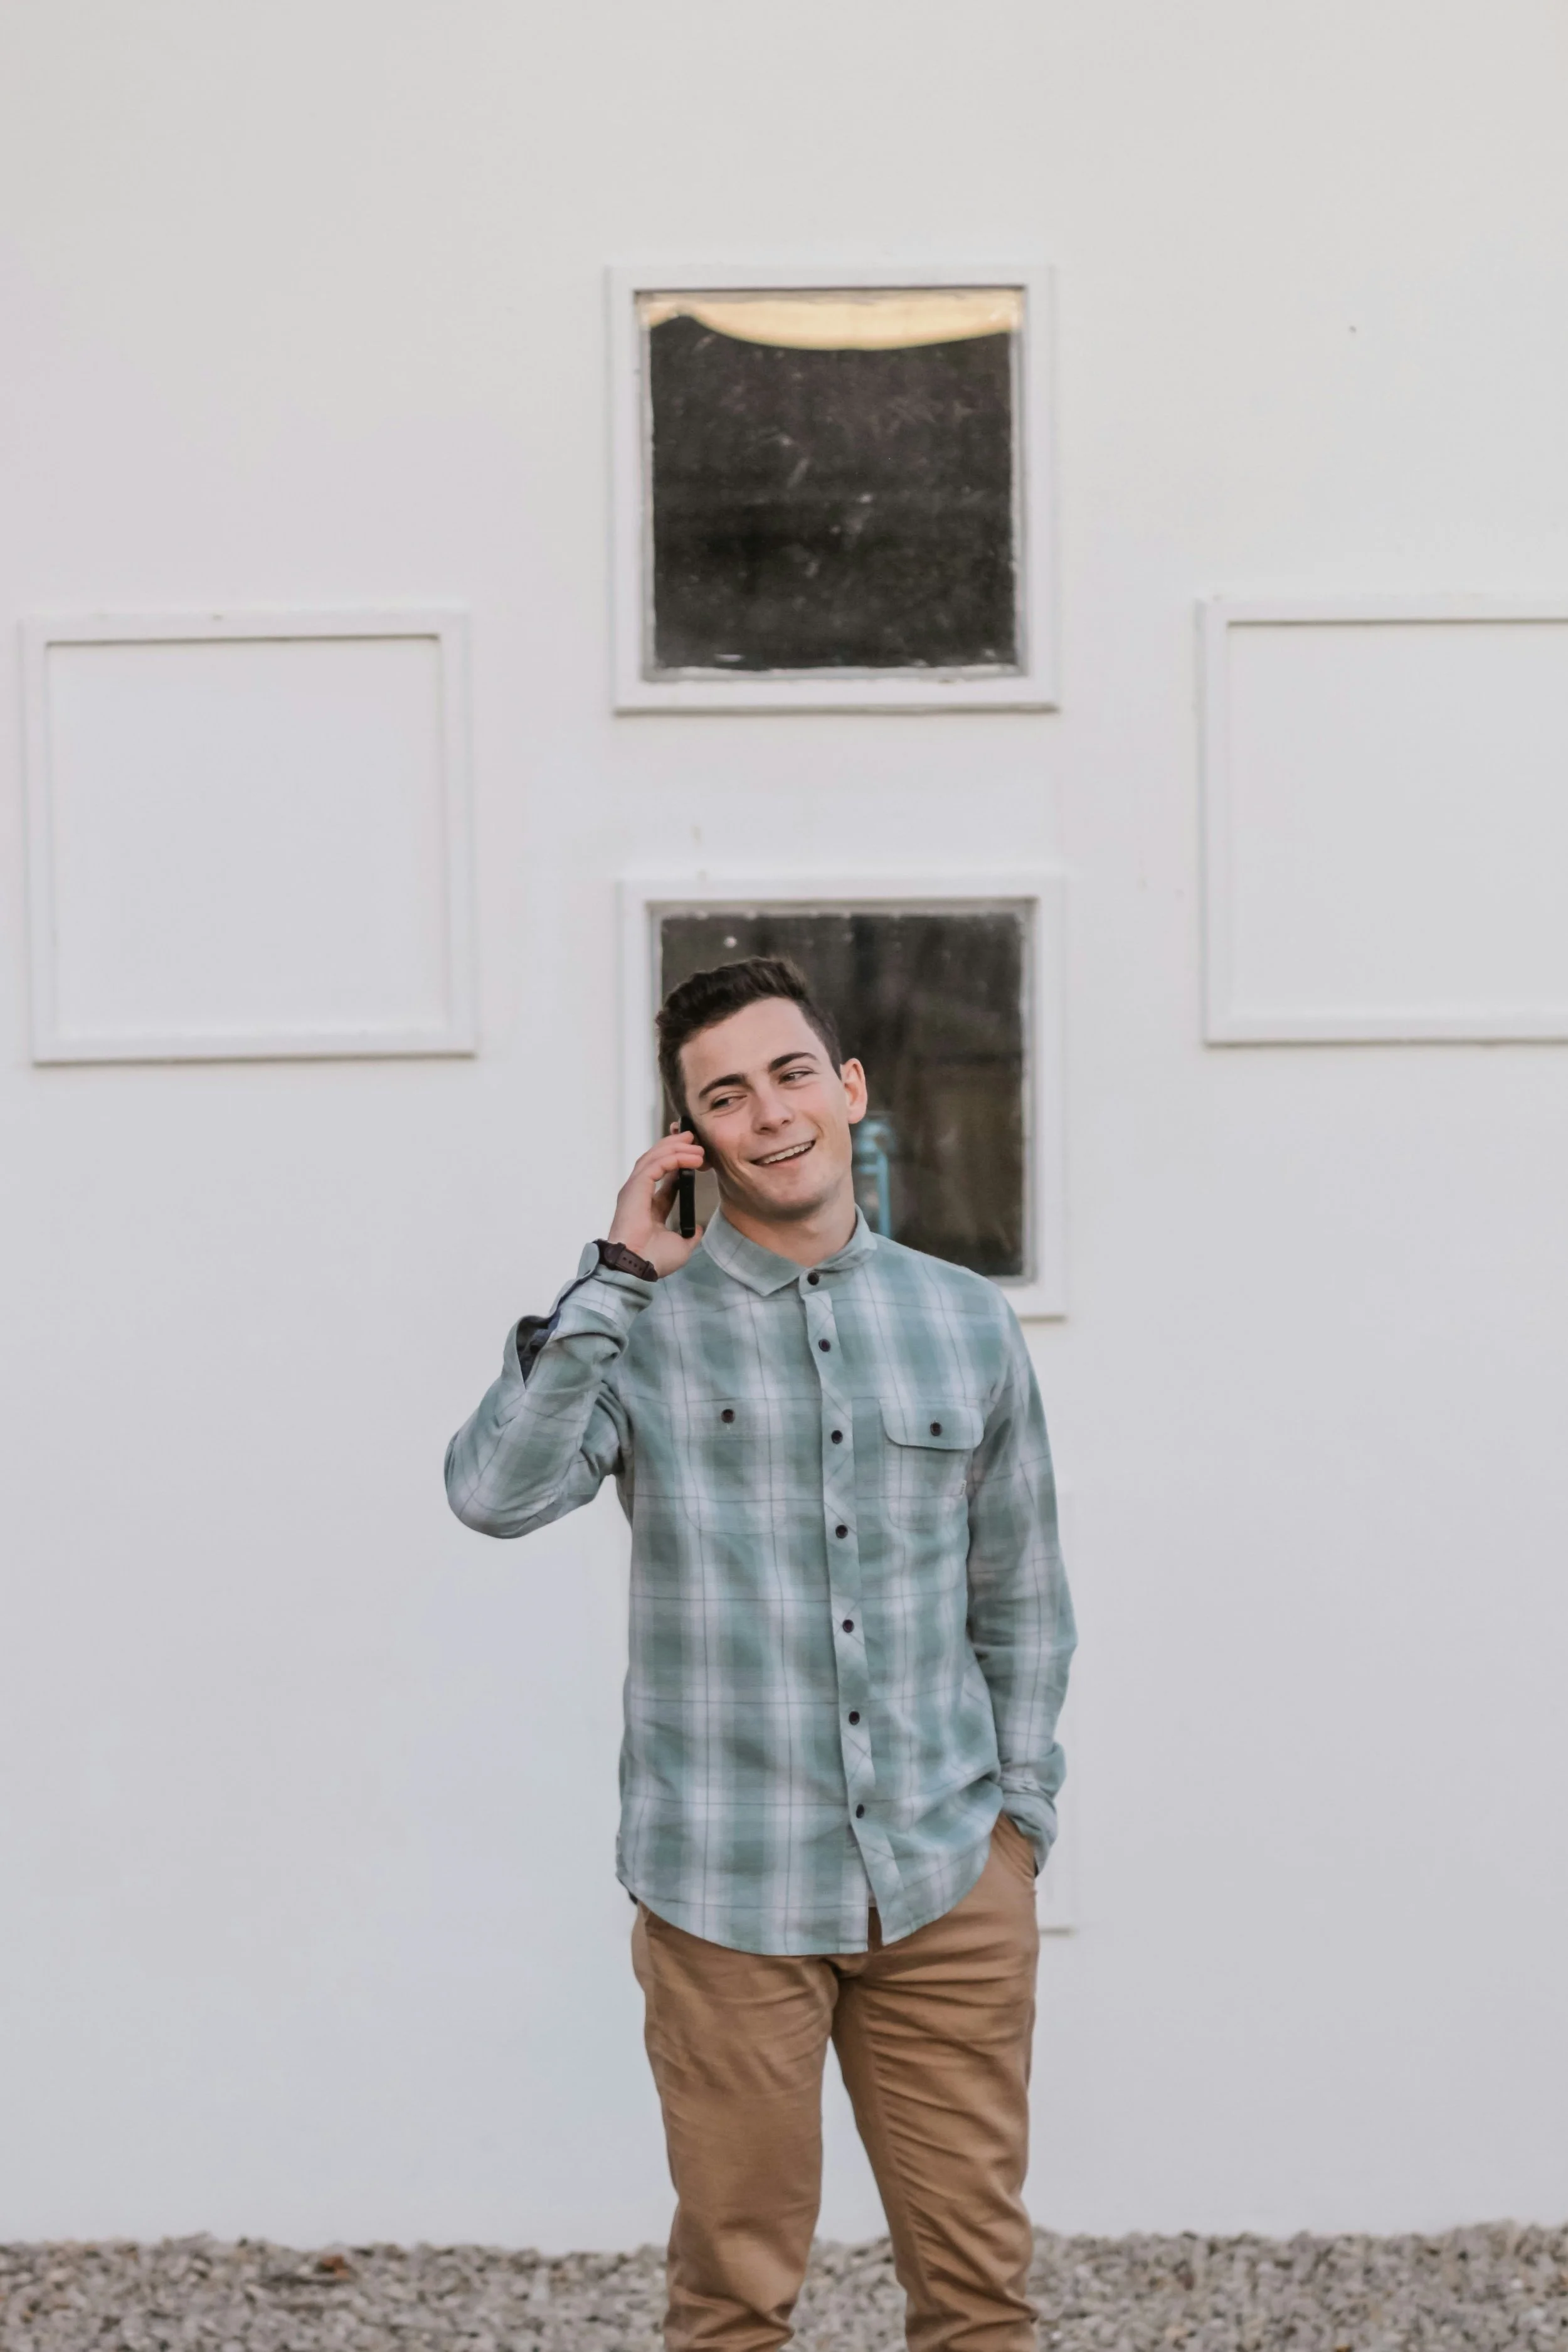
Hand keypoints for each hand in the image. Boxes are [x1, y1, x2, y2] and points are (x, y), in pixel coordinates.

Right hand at [606, 1123, 705, 1276]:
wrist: (638, 1266)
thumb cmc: (654, 1260)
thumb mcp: (681, 1246)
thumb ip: (690, 1234)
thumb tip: (697, 1229)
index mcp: (648, 1206)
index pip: (663, 1176)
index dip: (678, 1163)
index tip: (695, 1154)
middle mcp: (639, 1194)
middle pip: (656, 1160)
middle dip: (675, 1145)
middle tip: (694, 1138)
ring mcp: (635, 1189)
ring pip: (655, 1157)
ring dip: (677, 1148)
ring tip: (696, 1144)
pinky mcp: (635, 1187)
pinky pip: (657, 1164)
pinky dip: (675, 1157)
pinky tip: (693, 1157)